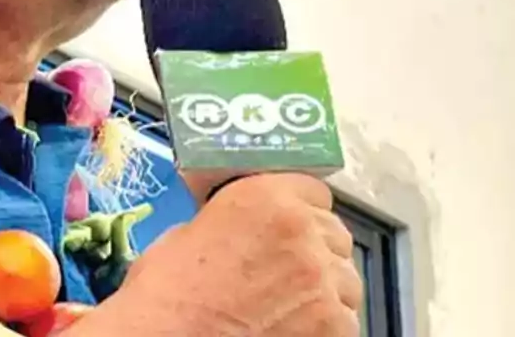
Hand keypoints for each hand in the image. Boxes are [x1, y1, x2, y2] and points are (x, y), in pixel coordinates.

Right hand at [75, 174, 362, 336]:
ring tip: (293, 307)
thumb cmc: (168, 293)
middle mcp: (302, 230)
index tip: (293, 228)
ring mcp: (322, 279)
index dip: (302, 212)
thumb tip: (245, 230)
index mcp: (266, 197)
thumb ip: (235, 220)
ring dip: (326, 290)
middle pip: (335, 235)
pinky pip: (347, 319)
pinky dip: (328, 326)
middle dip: (316, 251)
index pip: (314, 192)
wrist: (166, 335)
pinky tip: (297, 329)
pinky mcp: (333, 325)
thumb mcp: (191, 232)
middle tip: (289, 272)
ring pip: (346, 279)